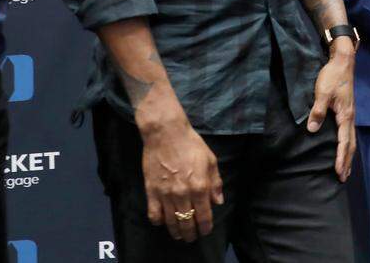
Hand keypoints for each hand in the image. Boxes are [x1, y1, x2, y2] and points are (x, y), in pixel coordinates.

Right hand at [139, 118, 223, 242]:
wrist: (166, 134)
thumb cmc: (191, 144)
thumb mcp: (210, 160)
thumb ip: (215, 183)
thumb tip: (218, 202)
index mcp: (200, 187)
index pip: (204, 216)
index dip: (205, 227)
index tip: (206, 231)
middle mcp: (183, 194)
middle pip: (187, 222)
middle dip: (191, 233)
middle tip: (192, 237)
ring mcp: (166, 195)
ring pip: (171, 222)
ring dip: (176, 232)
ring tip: (179, 235)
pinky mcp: (151, 192)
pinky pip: (154, 214)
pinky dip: (158, 221)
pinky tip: (162, 221)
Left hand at [307, 44, 355, 181]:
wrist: (343, 62)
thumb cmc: (332, 76)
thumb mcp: (322, 93)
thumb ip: (318, 111)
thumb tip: (312, 130)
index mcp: (345, 115)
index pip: (344, 142)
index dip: (340, 158)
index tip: (338, 172)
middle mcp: (350, 117)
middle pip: (351, 144)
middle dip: (347, 161)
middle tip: (343, 177)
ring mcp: (350, 114)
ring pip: (351, 139)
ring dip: (348, 155)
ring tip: (345, 168)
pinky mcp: (346, 110)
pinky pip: (348, 132)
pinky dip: (347, 144)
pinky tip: (343, 147)